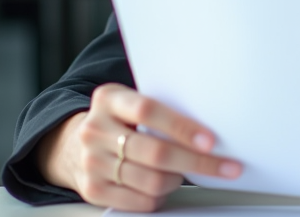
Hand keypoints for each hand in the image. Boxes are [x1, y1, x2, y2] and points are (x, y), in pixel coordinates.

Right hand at [36, 83, 242, 211]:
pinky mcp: (92, 190)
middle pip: (155, 152)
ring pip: (151, 180)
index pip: (149, 111)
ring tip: (187, 172)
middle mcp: (95, 130)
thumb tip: (209, 126)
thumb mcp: (129, 102)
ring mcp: (91, 162)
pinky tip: (167, 185)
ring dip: (178, 179)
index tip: (210, 141)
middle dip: (197, 162)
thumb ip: (159, 108)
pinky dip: (161, 196)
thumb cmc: (119, 121)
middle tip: (227, 167)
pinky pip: (140, 201)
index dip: (182, 127)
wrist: (72, 145)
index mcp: (108, 99)